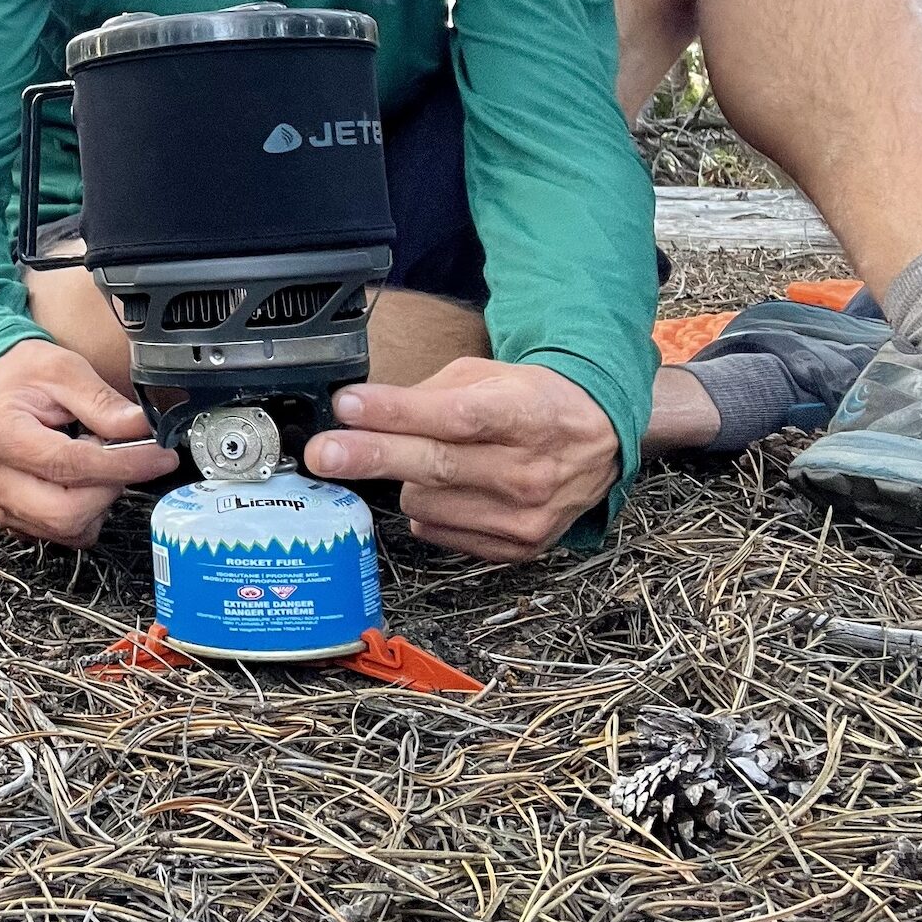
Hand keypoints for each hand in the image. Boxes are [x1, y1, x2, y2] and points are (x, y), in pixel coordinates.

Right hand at [0, 339, 179, 546]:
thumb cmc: (23, 376)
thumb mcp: (64, 370)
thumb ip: (102, 402)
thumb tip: (142, 428)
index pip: (69, 465)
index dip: (122, 464)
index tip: (160, 456)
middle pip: (66, 512)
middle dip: (111, 487)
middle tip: (126, 456)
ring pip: (68, 529)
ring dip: (100, 501)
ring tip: (98, 462)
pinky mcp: (12, 519)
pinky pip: (64, 534)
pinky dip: (88, 513)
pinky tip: (84, 480)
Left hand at [302, 358, 620, 561]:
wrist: (598, 442)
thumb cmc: (533, 401)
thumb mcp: (489, 375)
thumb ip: (429, 391)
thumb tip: (364, 410)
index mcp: (527, 413)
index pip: (455, 416)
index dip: (398, 412)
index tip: (348, 406)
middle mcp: (529, 470)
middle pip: (435, 465)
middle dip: (370, 456)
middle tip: (323, 453)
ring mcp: (525, 515)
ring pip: (426, 502)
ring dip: (410, 478)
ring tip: (437, 457)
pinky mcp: (517, 546)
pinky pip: (437, 530)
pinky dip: (429, 507)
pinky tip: (453, 487)